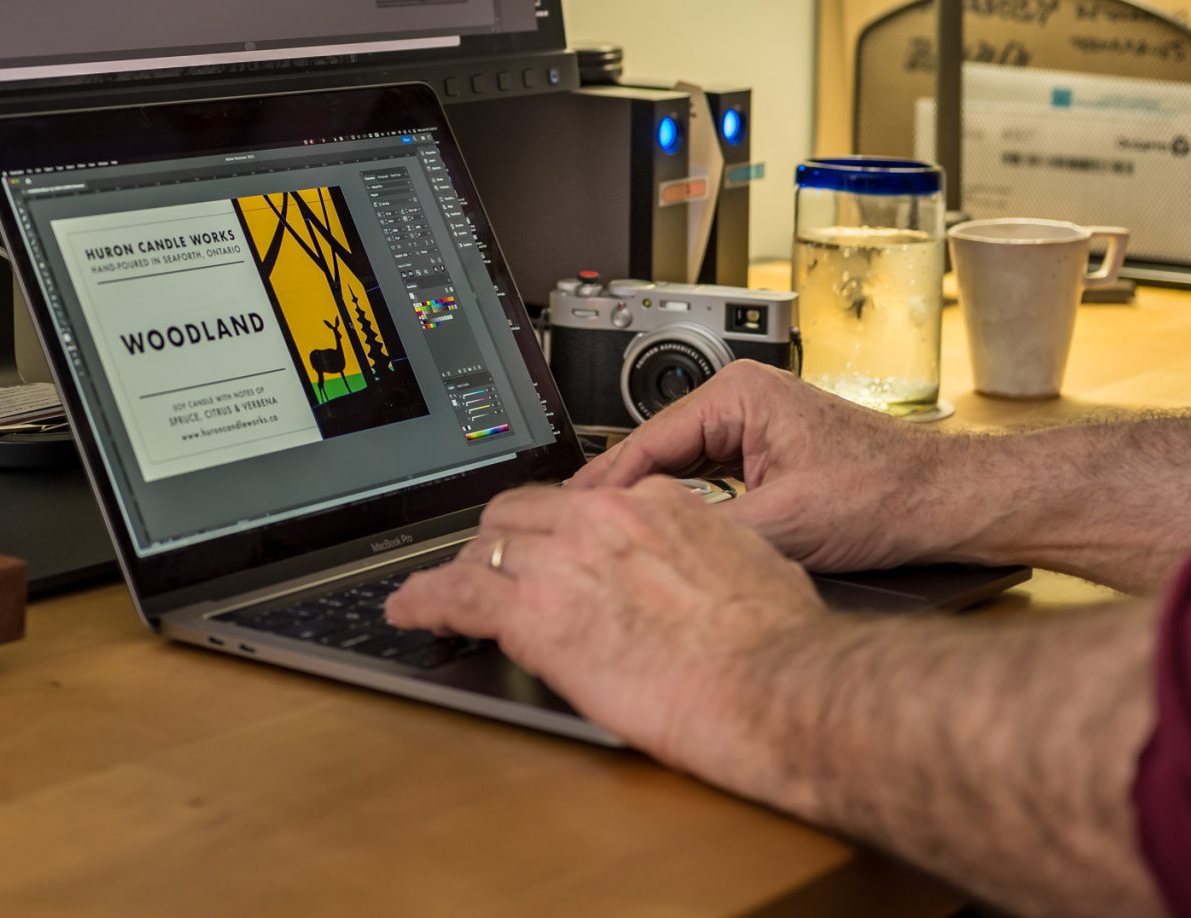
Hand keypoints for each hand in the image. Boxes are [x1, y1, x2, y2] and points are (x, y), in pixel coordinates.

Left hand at [383, 479, 827, 791]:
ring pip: (483, 551)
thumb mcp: (751, 567)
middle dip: (498, 544)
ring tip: (444, 596)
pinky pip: (456, 596)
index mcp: (655, 505)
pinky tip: (410, 612)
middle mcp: (601, 519)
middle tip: (489, 572)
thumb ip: (708, 557)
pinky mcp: (534, 615)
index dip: (558, 532)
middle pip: (520, 515)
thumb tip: (702, 571)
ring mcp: (563, 562)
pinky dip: (424, 602)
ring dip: (461, 574)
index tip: (554, 551)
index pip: (582, 504)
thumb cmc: (780, 646)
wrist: (779, 687)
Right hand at [575, 361, 967, 572]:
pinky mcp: (770, 452)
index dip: (604, 486)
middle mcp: (744, 400)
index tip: (570, 516)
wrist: (948, 502)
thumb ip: (711, 534)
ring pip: (682, 467)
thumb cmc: (890, 494)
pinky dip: (689, 506)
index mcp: (739, 394)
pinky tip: (670, 536)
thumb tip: (655, 551)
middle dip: (623, 495)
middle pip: (658, 452)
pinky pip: (710, 477)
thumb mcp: (786, 525)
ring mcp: (757, 424)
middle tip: (581, 536)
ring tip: (614, 539)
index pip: (646, 440)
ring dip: (655, 502)